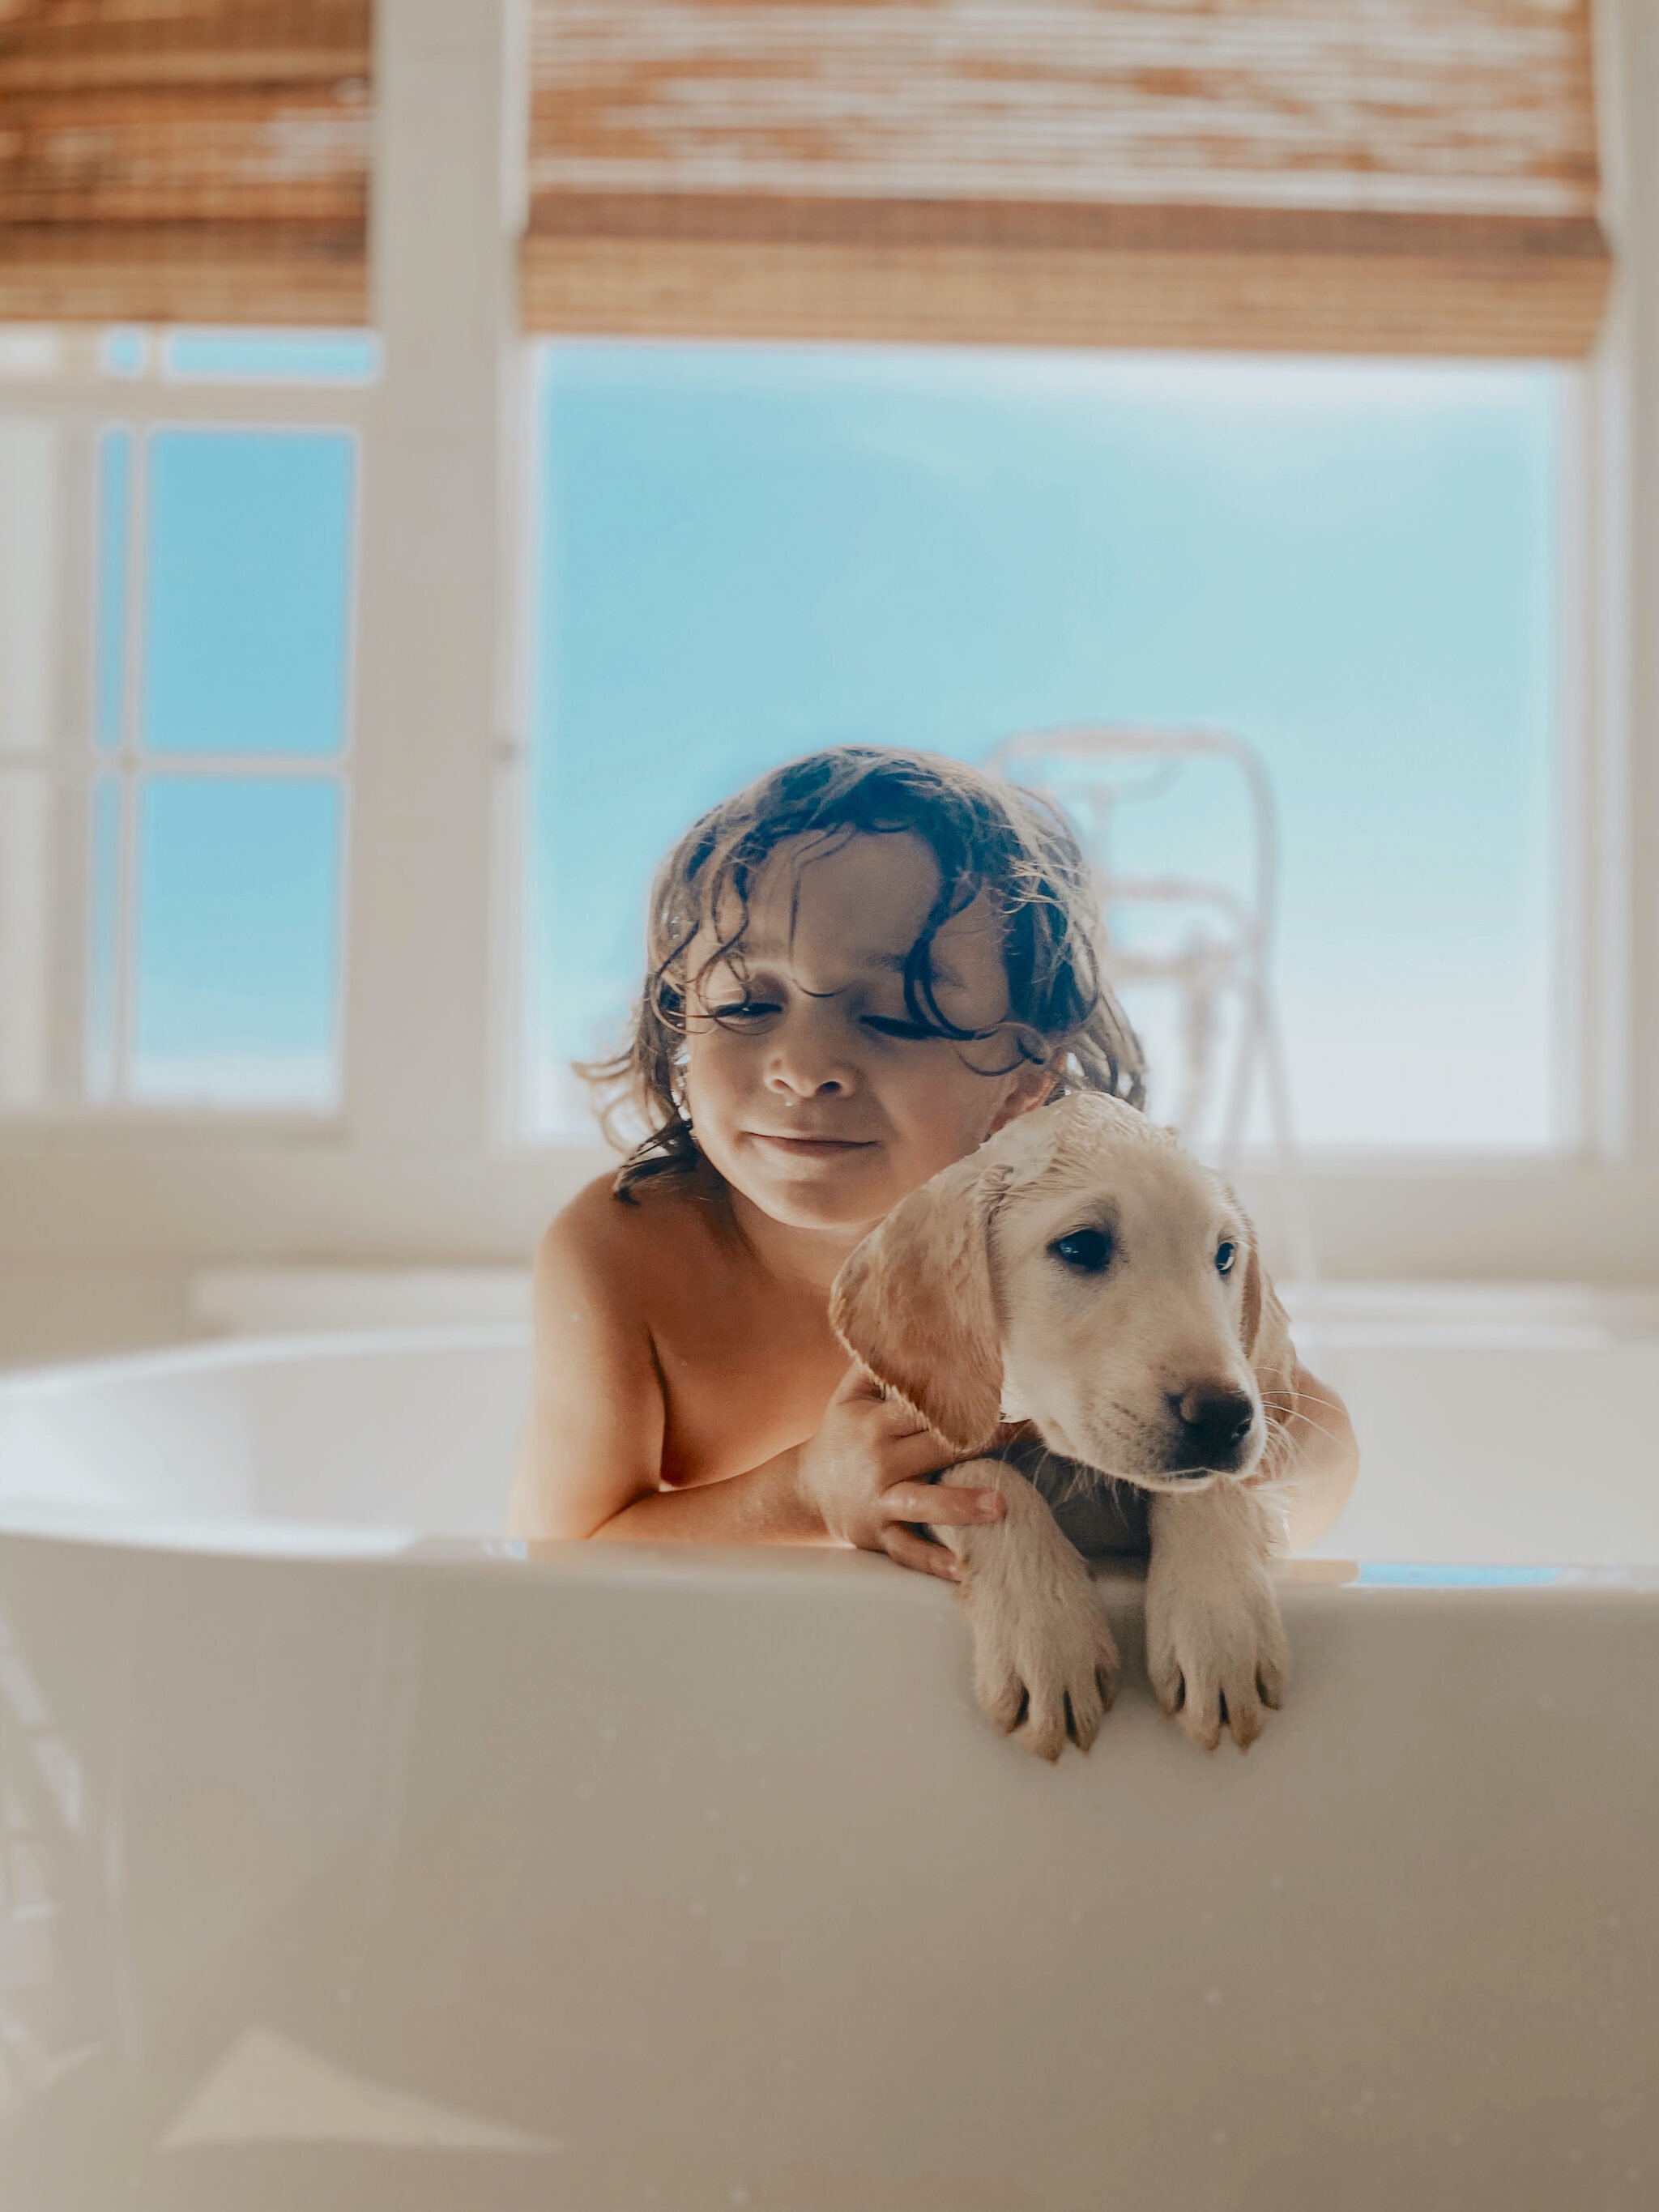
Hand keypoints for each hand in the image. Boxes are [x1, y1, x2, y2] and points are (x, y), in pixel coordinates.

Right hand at [795, 1364, 1005, 1579]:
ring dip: (963, 1505)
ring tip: (1000, 1506)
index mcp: (876, 1423)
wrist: (806, 1491)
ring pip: (924, 1503)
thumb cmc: (839, 1436)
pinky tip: (964, 1568)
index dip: (966, 1399)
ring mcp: (880, 1500)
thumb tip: (907, 1324)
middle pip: (937, 1449)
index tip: (1003, 1394)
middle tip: (1025, 1434)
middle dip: (981, 1442)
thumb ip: (877, 1366)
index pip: (926, 1408)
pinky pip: (909, 1550)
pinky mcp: (880, 1534)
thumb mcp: (848, 1397)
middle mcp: (879, 1461)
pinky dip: (934, 1561)